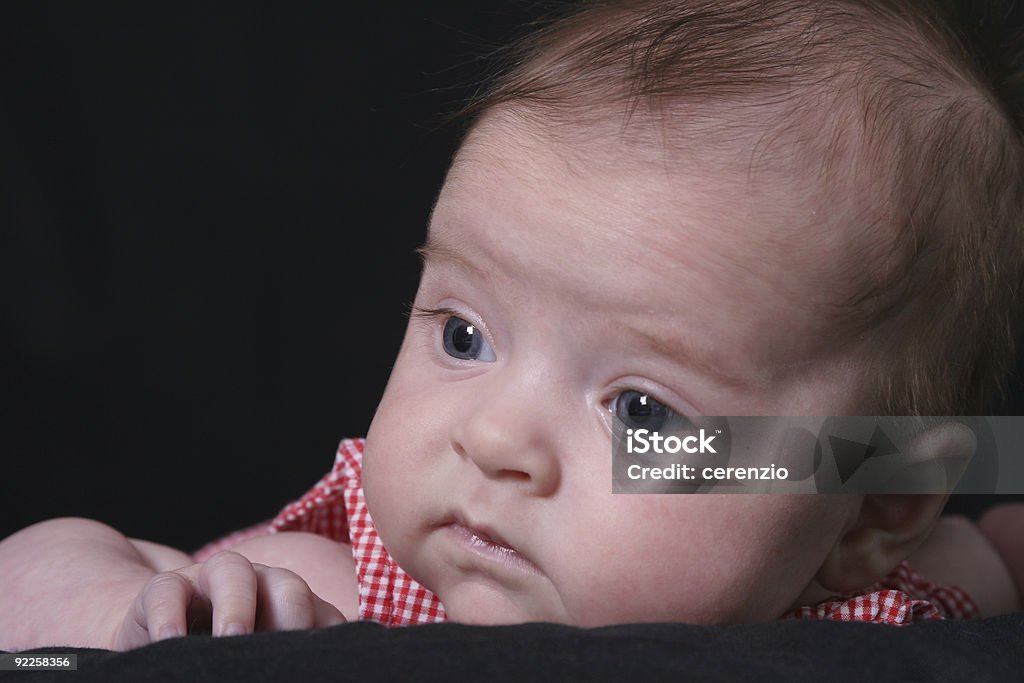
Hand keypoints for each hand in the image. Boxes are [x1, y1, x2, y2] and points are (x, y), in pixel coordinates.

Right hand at [112, 550, 346, 649]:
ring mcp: (211, 580)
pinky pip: (167, 588)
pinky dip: (169, 614)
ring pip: (232, 570)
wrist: (168, 633)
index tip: (314, 670)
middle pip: (287, 586)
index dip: (324, 641)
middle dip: (292, 618)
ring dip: (236, 606)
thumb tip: (317, 673)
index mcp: (292, 606)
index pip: (322, 616)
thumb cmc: (229, 655)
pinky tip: (171, 642)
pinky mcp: (167, 587)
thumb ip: (287, 660)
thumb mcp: (262, 657)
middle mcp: (259, 585)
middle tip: (283, 661)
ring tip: (233, 640)